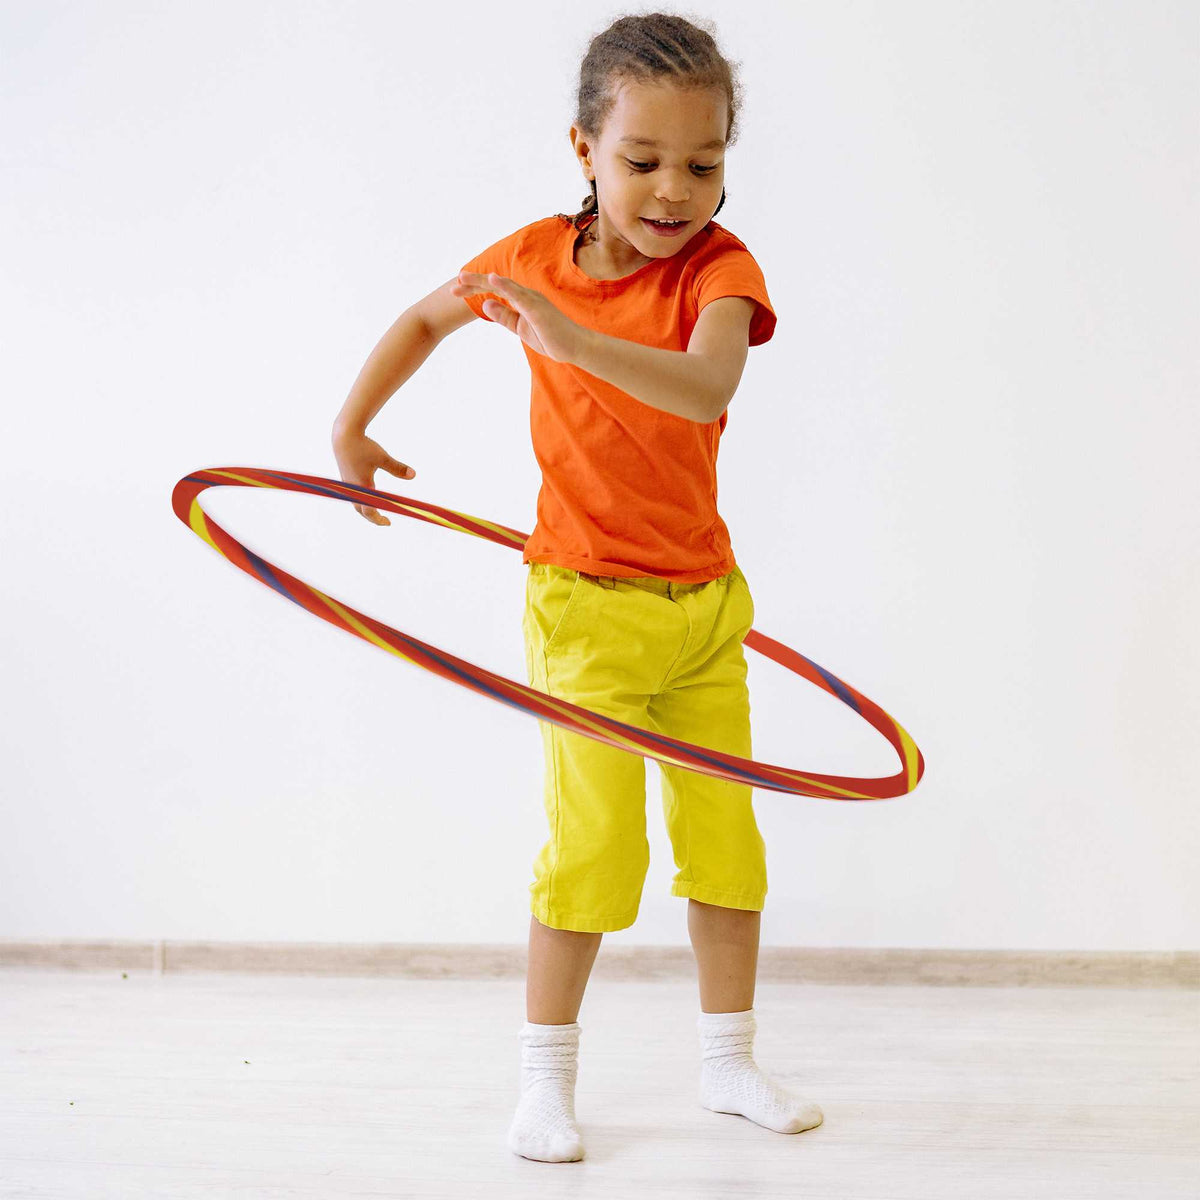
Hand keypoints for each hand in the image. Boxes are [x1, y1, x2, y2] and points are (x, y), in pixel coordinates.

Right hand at [330, 428, 414, 525]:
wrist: (343, 436)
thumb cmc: (363, 447)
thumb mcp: (382, 457)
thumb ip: (397, 468)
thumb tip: (413, 475)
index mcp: (362, 486)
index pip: (369, 511)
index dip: (378, 519)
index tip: (389, 523)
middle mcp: (352, 489)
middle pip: (361, 511)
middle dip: (372, 517)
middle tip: (385, 520)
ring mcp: (347, 485)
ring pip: (356, 504)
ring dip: (366, 510)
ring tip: (377, 511)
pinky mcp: (345, 479)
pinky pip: (353, 497)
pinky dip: (361, 501)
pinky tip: (368, 498)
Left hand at [451, 271, 589, 363]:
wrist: (575, 348)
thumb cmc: (552, 339)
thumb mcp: (520, 328)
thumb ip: (504, 316)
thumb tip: (485, 304)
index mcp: (521, 300)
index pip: (494, 291)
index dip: (474, 289)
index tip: (455, 292)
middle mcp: (525, 295)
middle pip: (495, 285)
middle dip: (473, 283)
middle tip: (453, 285)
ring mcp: (532, 300)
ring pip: (504, 285)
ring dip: (483, 280)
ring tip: (464, 277)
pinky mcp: (537, 308)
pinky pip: (519, 295)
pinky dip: (505, 285)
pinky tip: (492, 279)